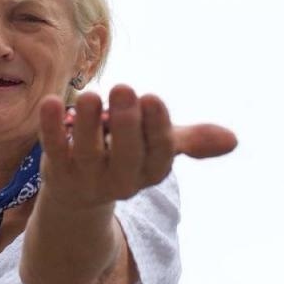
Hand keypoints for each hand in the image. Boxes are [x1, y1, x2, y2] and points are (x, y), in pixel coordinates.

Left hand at [38, 85, 236, 207]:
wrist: (79, 195)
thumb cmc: (126, 156)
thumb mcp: (158, 148)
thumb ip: (191, 140)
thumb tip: (232, 140)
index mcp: (150, 171)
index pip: (158, 153)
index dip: (155, 127)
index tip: (152, 97)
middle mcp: (121, 180)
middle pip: (126, 155)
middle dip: (126, 122)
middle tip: (123, 88)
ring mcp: (87, 177)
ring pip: (87, 152)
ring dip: (88, 123)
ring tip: (90, 94)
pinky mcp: (57, 171)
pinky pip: (53, 149)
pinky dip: (50, 127)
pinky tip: (51, 102)